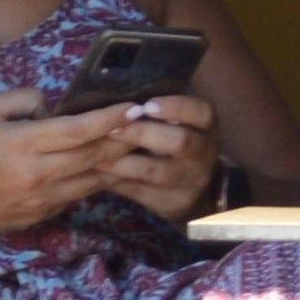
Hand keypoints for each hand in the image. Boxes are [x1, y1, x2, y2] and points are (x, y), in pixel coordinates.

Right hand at [0, 88, 139, 236]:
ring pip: (95, 178)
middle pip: (94, 155)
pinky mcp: (48, 212)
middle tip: (148, 122)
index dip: (109, 119)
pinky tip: (115, 165)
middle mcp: (38, 173)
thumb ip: (23, 98)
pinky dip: (101, 178)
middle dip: (124, 138)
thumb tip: (55, 105)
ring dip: (120, 161)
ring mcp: (45, 197)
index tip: (133, 106)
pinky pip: (83, 193)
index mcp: (23, 144)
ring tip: (140, 142)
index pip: (77, 131)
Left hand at [102, 95, 220, 222]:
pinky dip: (114, 180)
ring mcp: (189, 181)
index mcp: (206, 127)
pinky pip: (139, 190)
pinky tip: (95, 171)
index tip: (147, 104)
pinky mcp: (172, 202)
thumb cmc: (175, 140)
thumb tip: (116, 97)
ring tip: (93, 151)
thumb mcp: (180, 122)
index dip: (176, 107)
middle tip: (112, 127)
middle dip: (142, 133)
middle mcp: (203, 153)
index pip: (201, 112)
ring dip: (120, 160)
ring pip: (153, 170)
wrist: (196, 188)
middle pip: (180, 142)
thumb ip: (156, 110)